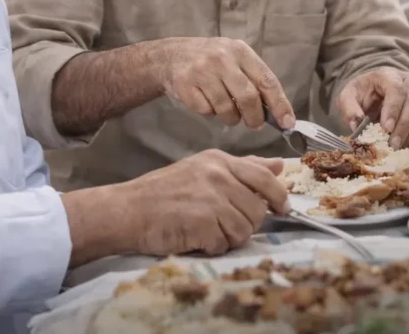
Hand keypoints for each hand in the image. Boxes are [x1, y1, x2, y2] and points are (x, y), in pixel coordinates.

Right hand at [124, 150, 288, 256]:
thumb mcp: (201, 169)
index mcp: (219, 161)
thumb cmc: (161, 193)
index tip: (281, 208)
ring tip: (207, 231)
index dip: (279, 196)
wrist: (127, 210)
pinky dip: (212, 247)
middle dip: (246, 223)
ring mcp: (212, 198)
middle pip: (258, 210)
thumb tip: (279, 166)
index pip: (265, 177)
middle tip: (225, 225)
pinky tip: (195, 238)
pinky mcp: (203, 222)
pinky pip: (224, 244)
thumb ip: (242, 168)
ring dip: (229, 238)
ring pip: (245, 230)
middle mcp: (218, 175)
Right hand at [158, 37, 294, 129]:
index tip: (288, 123)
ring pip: (226, 108)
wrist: (171, 56)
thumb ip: (254, 80)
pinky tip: (206, 101)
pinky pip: (206, 111)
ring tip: (227, 111)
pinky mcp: (185, 85)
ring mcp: (202, 71)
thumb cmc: (211, 61)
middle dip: (255, 118)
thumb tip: (278, 112)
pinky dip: (210, 113)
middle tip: (254, 124)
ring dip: (231, 118)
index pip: (267, 80)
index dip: (280, 104)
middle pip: (248, 98)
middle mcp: (222, 58)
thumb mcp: (235, 59)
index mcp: (240, 51)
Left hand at [336, 67, 408, 148]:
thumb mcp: (348, 96)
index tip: (386, 128)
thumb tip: (357, 122)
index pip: (396, 89)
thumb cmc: (363, 94)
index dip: (393, 109)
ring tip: (398, 146)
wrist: (376, 90)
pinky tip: (406, 142)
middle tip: (392, 144)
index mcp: (389, 75)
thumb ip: (349, 107)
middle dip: (403, 126)